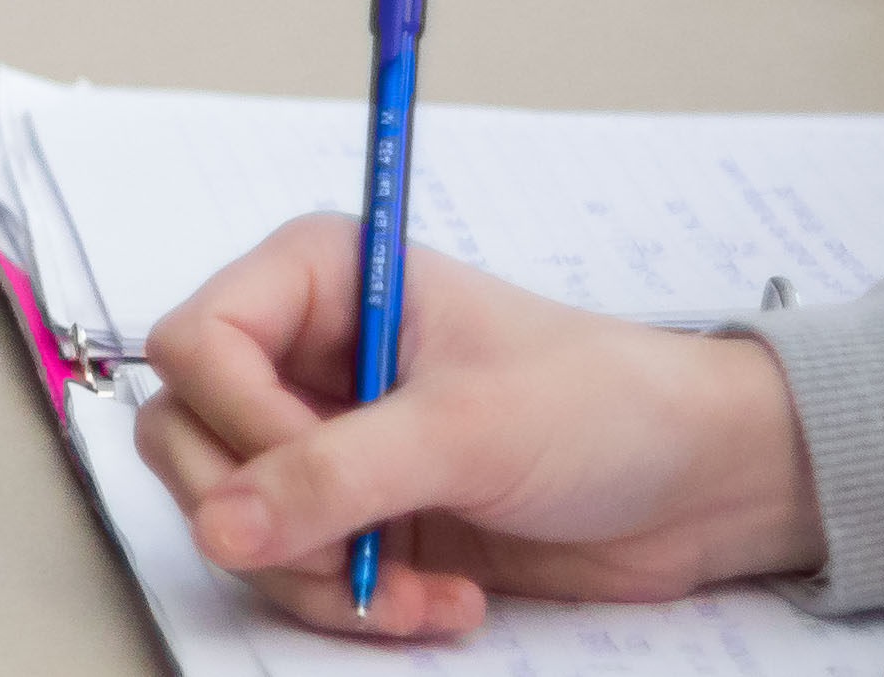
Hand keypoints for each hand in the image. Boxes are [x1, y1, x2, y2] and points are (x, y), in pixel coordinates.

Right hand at [133, 216, 821, 637]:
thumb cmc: (602, 406)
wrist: (697, 487)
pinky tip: (435, 602)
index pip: (194, 342)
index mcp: (316, 280)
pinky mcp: (352, 514)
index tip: (314, 467)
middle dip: (262, 515)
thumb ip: (335, 475)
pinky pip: (290, 570)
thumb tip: (221, 528)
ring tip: (407, 593)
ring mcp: (322, 439)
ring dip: (312, 576)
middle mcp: (301, 355)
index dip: (237, 417)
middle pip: (186, 436)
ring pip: (230, 518)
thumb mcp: (467, 429)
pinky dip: (351, 602)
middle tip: (342, 550)